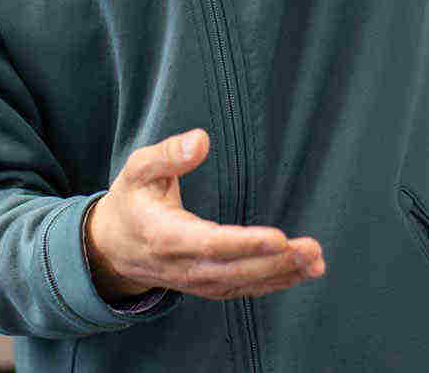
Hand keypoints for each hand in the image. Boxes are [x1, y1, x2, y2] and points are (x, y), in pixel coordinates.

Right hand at [85, 128, 325, 300]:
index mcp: (165, 236)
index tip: (279, 237)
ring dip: (282, 274)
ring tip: (315, 262)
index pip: (211, 244)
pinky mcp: (207, 286)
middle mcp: (183, 266)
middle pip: (234, 270)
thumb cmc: (131, 201)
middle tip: (311, 249)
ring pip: (242, 284)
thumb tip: (202, 139)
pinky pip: (243, 289)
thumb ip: (168, 154)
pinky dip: (274, 283)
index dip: (245, 244)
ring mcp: (196, 281)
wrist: (113, 249)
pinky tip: (301, 272)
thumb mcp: (138, 170)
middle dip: (275, 262)